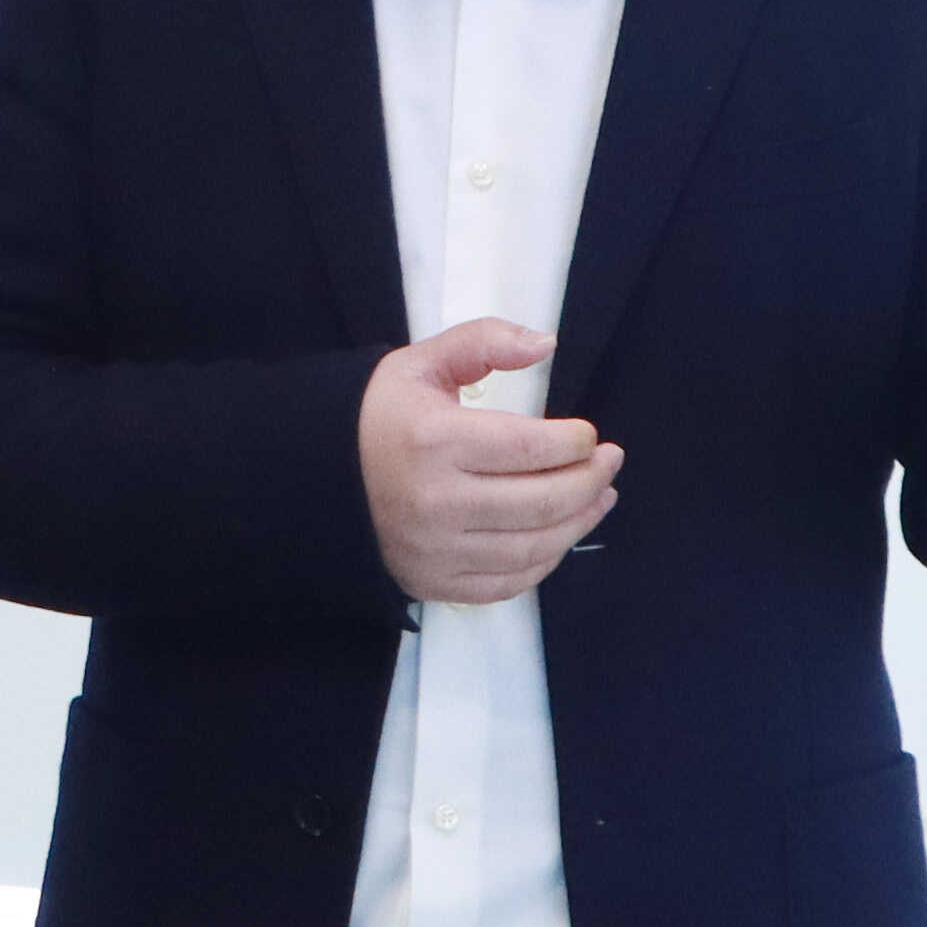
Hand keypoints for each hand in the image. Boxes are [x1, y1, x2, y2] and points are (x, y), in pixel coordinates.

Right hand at [359, 316, 618, 604]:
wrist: (316, 476)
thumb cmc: (378, 415)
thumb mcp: (422, 362)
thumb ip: (484, 342)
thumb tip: (547, 343)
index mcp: (433, 440)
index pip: (529, 448)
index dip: (574, 444)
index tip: (590, 435)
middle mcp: (434, 502)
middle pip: (541, 502)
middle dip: (590, 481)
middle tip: (610, 462)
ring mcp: (434, 550)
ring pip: (533, 548)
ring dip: (579, 523)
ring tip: (599, 498)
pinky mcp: (433, 583)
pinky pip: (507, 584)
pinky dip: (544, 562)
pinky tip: (560, 535)